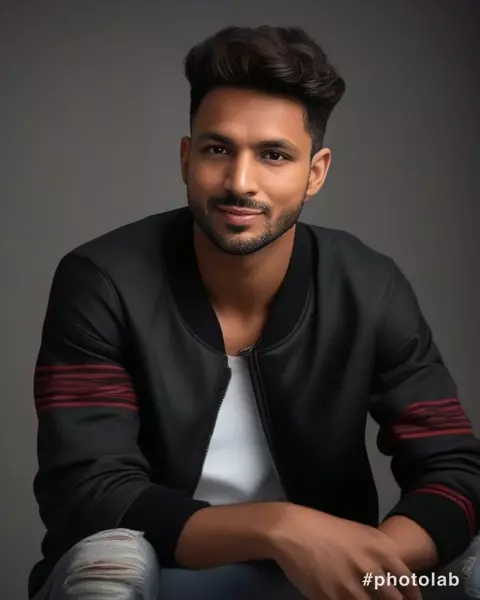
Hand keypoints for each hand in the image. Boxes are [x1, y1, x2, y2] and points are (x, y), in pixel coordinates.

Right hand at [267, 504, 422, 599]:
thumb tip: (395, 581)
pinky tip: (344, 599)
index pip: (408, 584)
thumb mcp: (360, 534)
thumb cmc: (326, 529)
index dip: (412, 598)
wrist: (292, 530)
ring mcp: (351, 586)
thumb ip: (380, 556)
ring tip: (360, 596)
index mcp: (381, 549)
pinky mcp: (332, 599)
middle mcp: (370, 568)